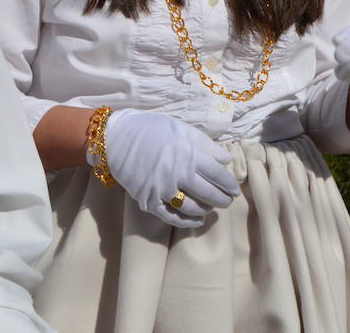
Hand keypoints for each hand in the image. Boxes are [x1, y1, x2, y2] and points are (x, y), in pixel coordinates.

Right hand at [98, 110, 239, 227]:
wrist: (115, 138)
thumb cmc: (150, 129)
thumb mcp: (179, 128)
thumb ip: (204, 144)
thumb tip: (225, 160)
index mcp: (187, 154)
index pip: (217, 174)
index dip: (229, 184)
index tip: (234, 189)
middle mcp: (177, 174)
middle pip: (209, 193)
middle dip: (222, 199)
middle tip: (228, 201)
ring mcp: (162, 189)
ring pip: (193, 208)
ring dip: (206, 210)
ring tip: (211, 208)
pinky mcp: (148, 200)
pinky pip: (171, 217)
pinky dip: (187, 222)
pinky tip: (197, 220)